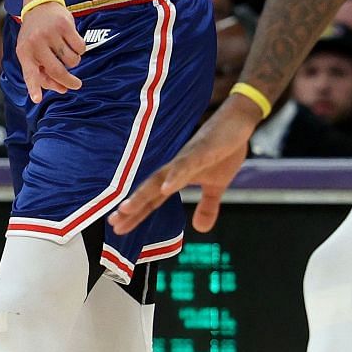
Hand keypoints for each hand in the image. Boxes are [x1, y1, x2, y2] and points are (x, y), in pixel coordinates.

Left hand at [17, 0, 84, 102]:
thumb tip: (63, 89)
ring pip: (72, 60)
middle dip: (69, 81)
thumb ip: (43, 72)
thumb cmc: (36, 36)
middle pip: (57, 70)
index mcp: (24, 52)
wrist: (40, 6)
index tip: (37, 99)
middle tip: (77, 85)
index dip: (34, 87)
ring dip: (73, 61)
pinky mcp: (65, 25)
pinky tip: (72, 42)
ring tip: (66, 52)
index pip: (29, 73)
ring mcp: (50, 33)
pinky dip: (80, 50)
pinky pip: (80, 48)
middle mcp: (36, 43)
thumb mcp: (32, 52)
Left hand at [109, 99, 260, 234]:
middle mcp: (177, 167)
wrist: (237, 121)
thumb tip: (201, 230)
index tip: (118, 228)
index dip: (136, 214)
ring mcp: (188, 157)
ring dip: (143, 193)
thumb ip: (207, 206)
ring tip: (127, 208)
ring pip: (161, 177)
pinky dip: (175, 176)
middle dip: (132, 206)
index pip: (154, 198)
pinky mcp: (202, 149)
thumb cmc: (224, 150)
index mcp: (178, 177)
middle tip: (114, 223)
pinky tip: (166, 188)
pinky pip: (186, 164)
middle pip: (150, 189)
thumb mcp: (217, 185)